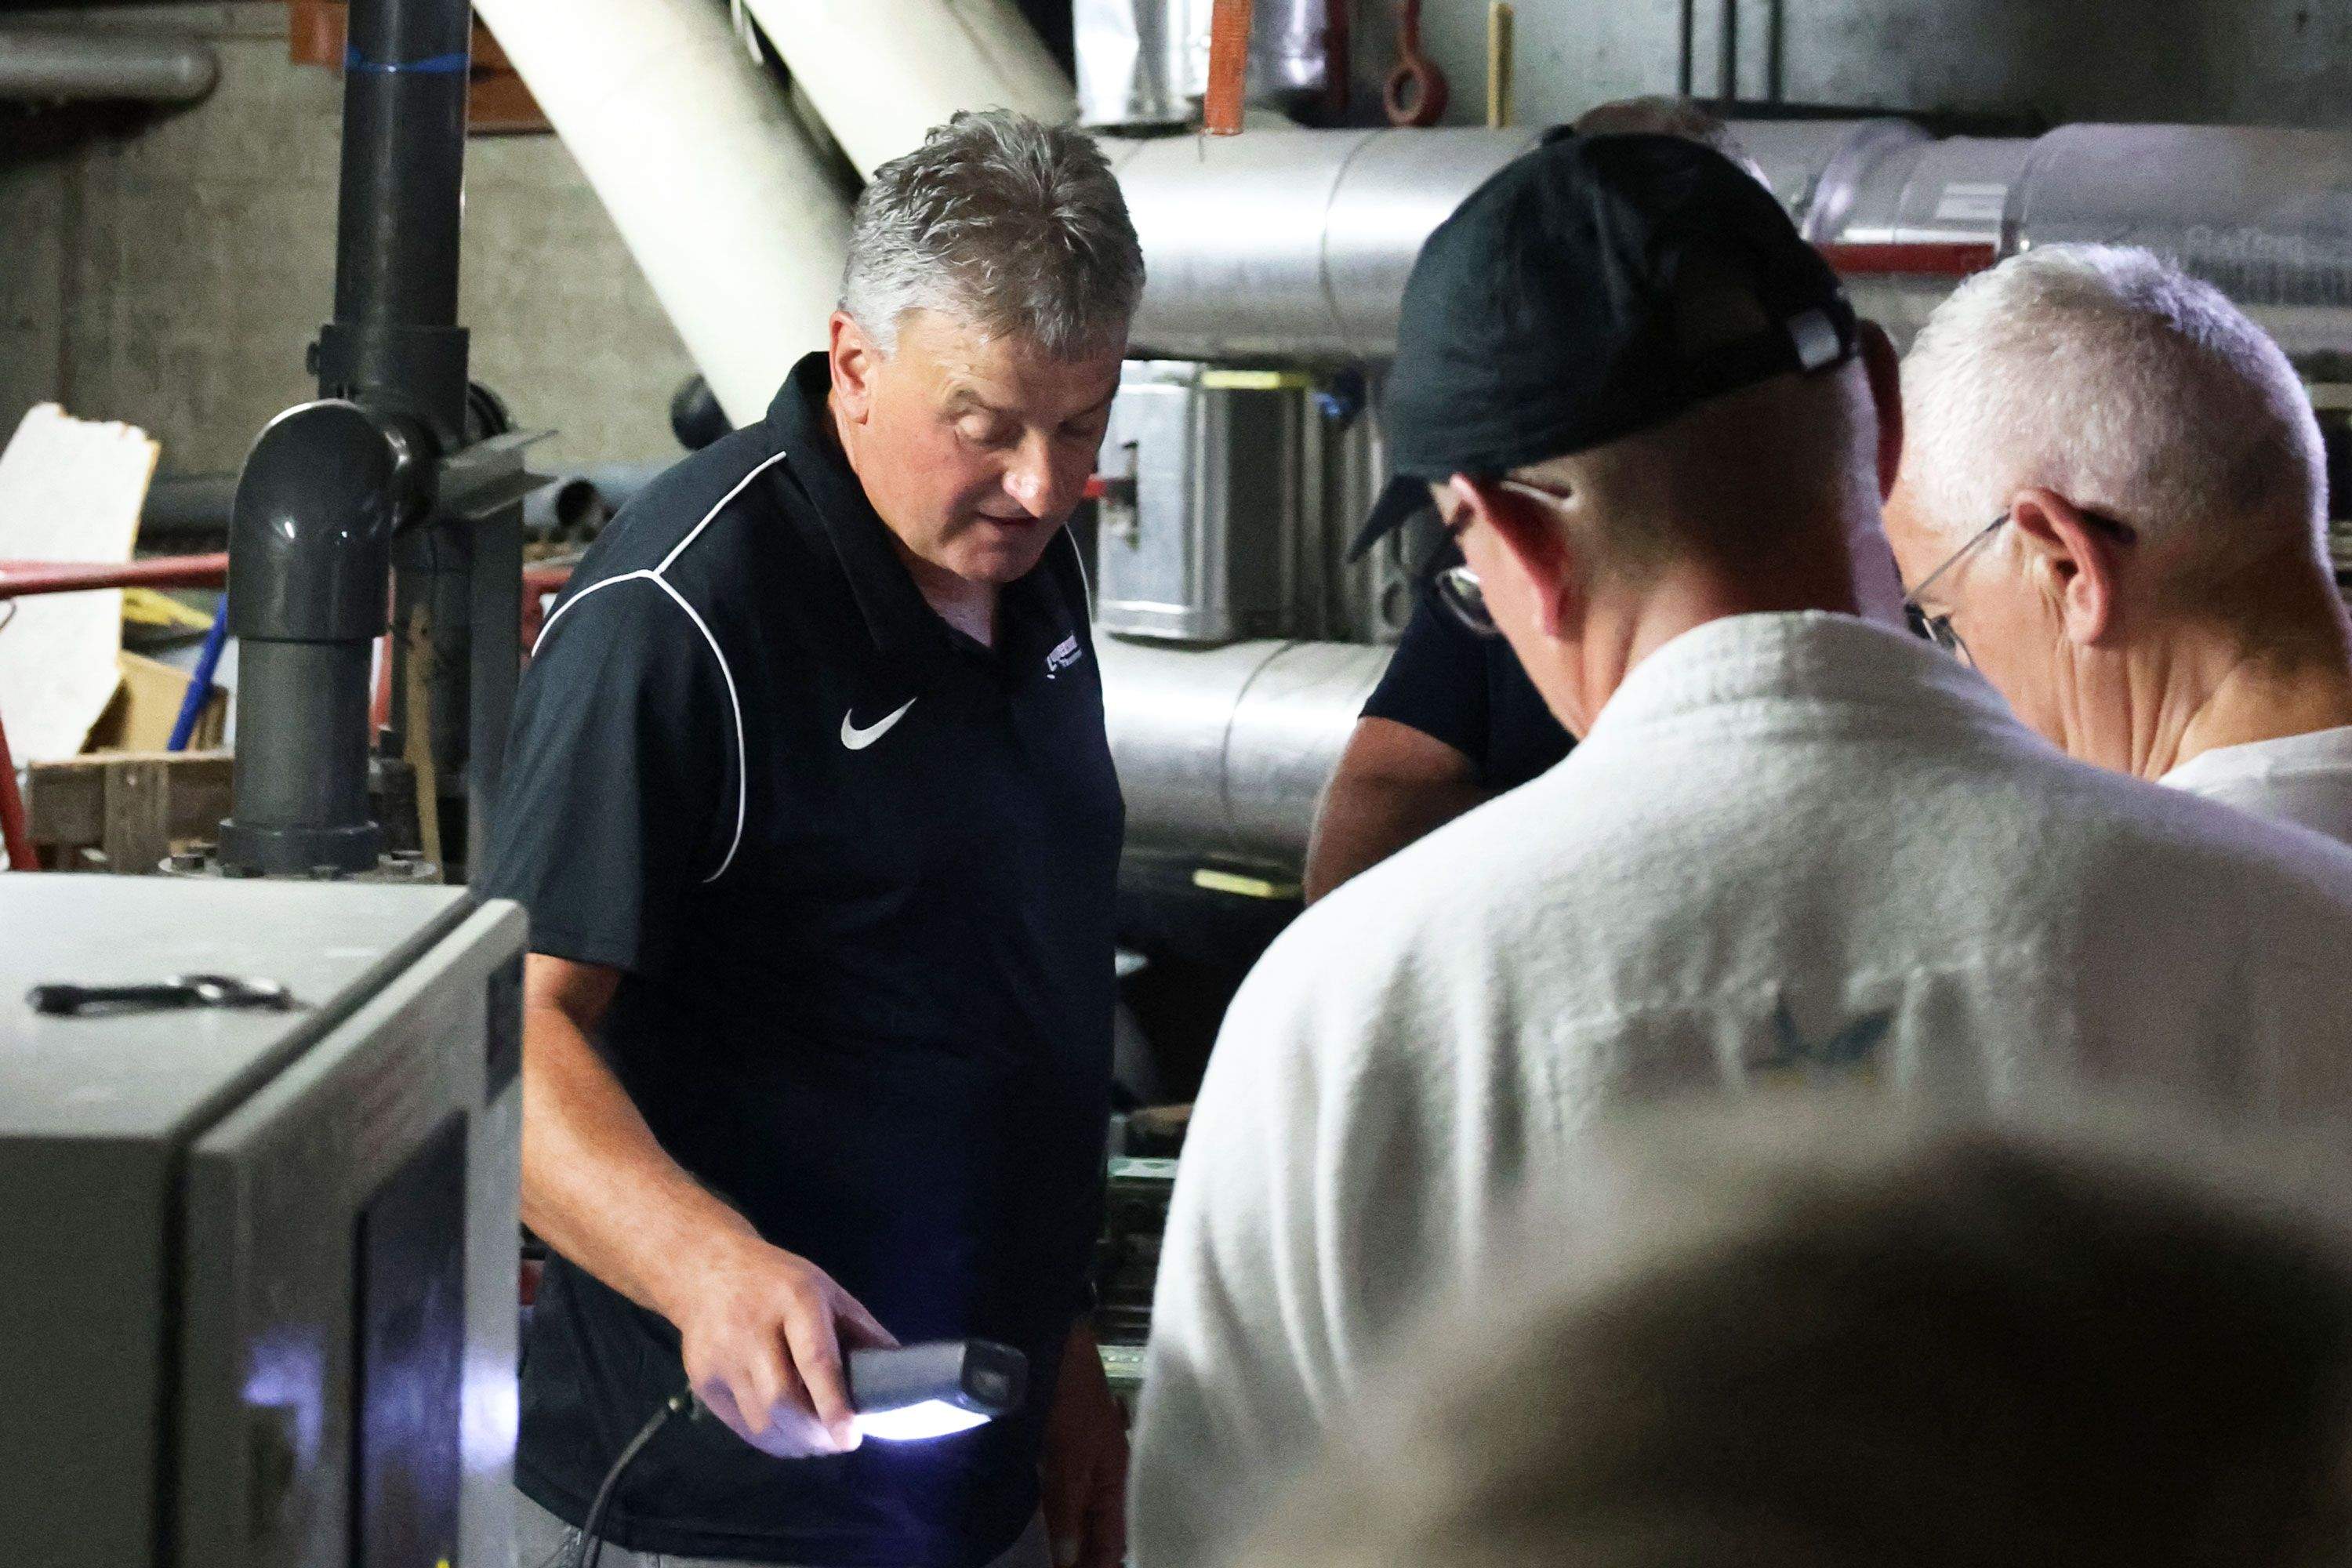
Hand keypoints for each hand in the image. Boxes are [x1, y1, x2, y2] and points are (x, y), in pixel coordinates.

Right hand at [666, 1233, 896, 1456]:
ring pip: (761, 1421)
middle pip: (782, 1399)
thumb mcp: (828, 1292)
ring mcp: (721, 1355)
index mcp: (794, 1299)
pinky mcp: (702, 1378)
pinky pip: (742, 1426)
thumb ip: (863, 1333)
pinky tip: (789, 1435)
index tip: (850, 1438)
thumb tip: (899, 1376)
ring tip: (817, 1441)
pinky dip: (771, 1440)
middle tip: (838, 1443)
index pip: (814, 1359)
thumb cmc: (781, 1283)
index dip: (834, 1404)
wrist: (709, 1270)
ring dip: (795, 1443)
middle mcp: (752, 1327)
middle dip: (815, 1434)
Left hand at [1039, 1323, 1127, 1567]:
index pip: (1113, 1544)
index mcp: (1118, 1482)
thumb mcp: (1068, 1462)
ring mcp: (1088, 1464)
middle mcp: (1108, 1478)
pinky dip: (1060, 1517)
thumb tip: (1069, 1562)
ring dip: (1072, 1540)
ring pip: (1083, 1516)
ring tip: (1052, 1561)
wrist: (1058, 1346)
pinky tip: (1046, 1528)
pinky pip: (1067, 1496)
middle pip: (1101, 1533)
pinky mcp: (1067, 1451)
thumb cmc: (1070, 1403)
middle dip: (1084, 1557)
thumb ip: (1068, 1513)